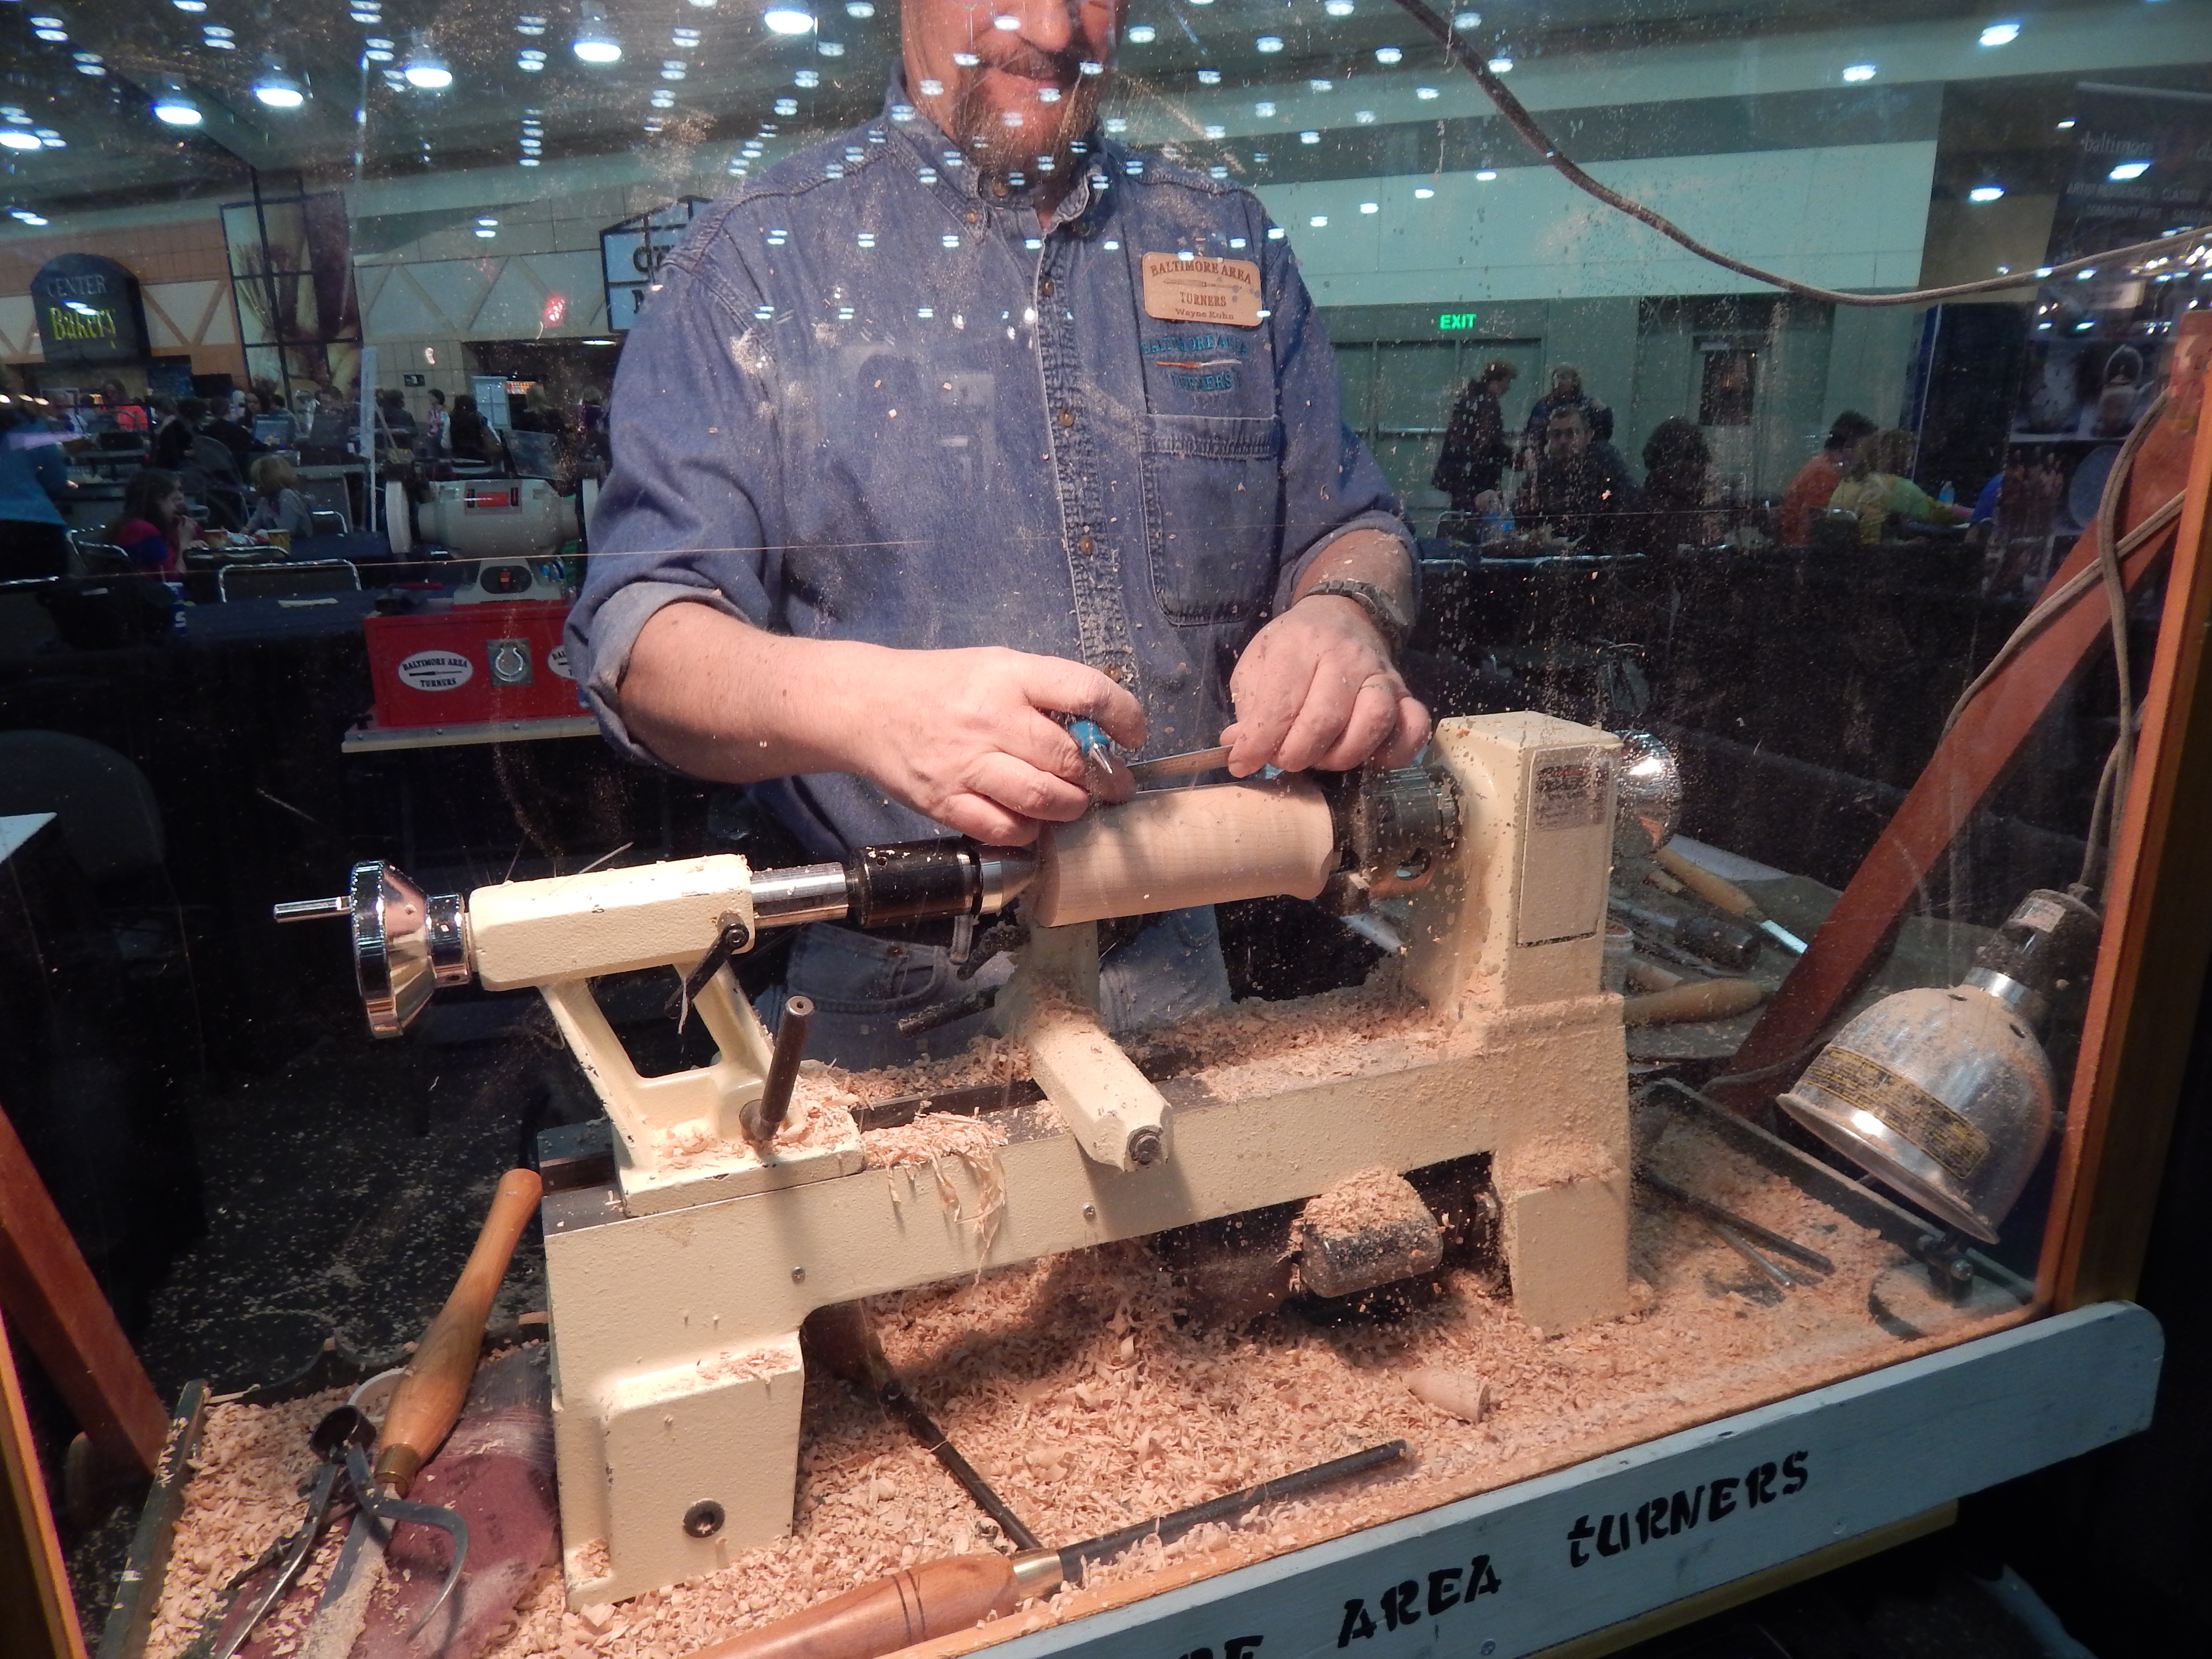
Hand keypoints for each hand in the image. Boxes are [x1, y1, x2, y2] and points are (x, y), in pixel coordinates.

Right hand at [854, 647, 1145, 843]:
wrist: (867, 705)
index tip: (1133, 734)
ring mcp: (966, 764)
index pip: (1086, 691)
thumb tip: (1102, 729)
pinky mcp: (945, 801)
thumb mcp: (997, 666)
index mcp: (1009, 675)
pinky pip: (1004, 829)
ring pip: (1042, 799)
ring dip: (1070, 808)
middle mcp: (990, 718)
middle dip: (1101, 778)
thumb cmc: (942, 685)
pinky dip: (1029, 831)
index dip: (1123, 717)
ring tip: (1073, 803)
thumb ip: (1046, 692)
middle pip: (1068, 758)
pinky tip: (1031, 820)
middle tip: (1109, 784)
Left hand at [1219, 596, 1428, 776]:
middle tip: (1283, 758)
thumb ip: (1248, 707)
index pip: (1280, 702)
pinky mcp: (1405, 693)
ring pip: (1373, 722)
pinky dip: (1393, 752)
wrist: (1342, 616)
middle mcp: (1345, 656)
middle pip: (1326, 719)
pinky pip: (1413, 727)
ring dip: (1342, 755)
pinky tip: (1369, 757)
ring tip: (1321, 758)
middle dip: (1297, 753)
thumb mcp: (1257, 665)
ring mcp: (1380, 674)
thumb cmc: (1293, 648)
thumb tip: (1237, 747)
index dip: (1258, 743)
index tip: (1242, 763)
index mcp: (1300, 645)